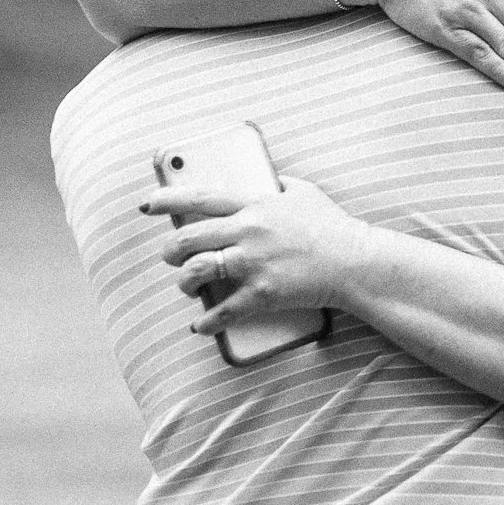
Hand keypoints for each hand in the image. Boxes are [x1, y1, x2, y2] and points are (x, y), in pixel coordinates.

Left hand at [144, 177, 373, 332]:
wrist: (355, 262)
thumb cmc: (333, 227)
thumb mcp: (306, 192)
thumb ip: (281, 184)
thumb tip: (269, 178)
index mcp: (256, 205)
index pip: (202, 198)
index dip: (169, 199)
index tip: (148, 203)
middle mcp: (249, 231)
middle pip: (189, 238)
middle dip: (171, 249)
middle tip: (170, 255)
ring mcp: (254, 263)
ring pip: (197, 271)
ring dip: (185, 281)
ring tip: (188, 286)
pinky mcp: (262, 293)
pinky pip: (223, 311)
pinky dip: (206, 322)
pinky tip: (200, 326)